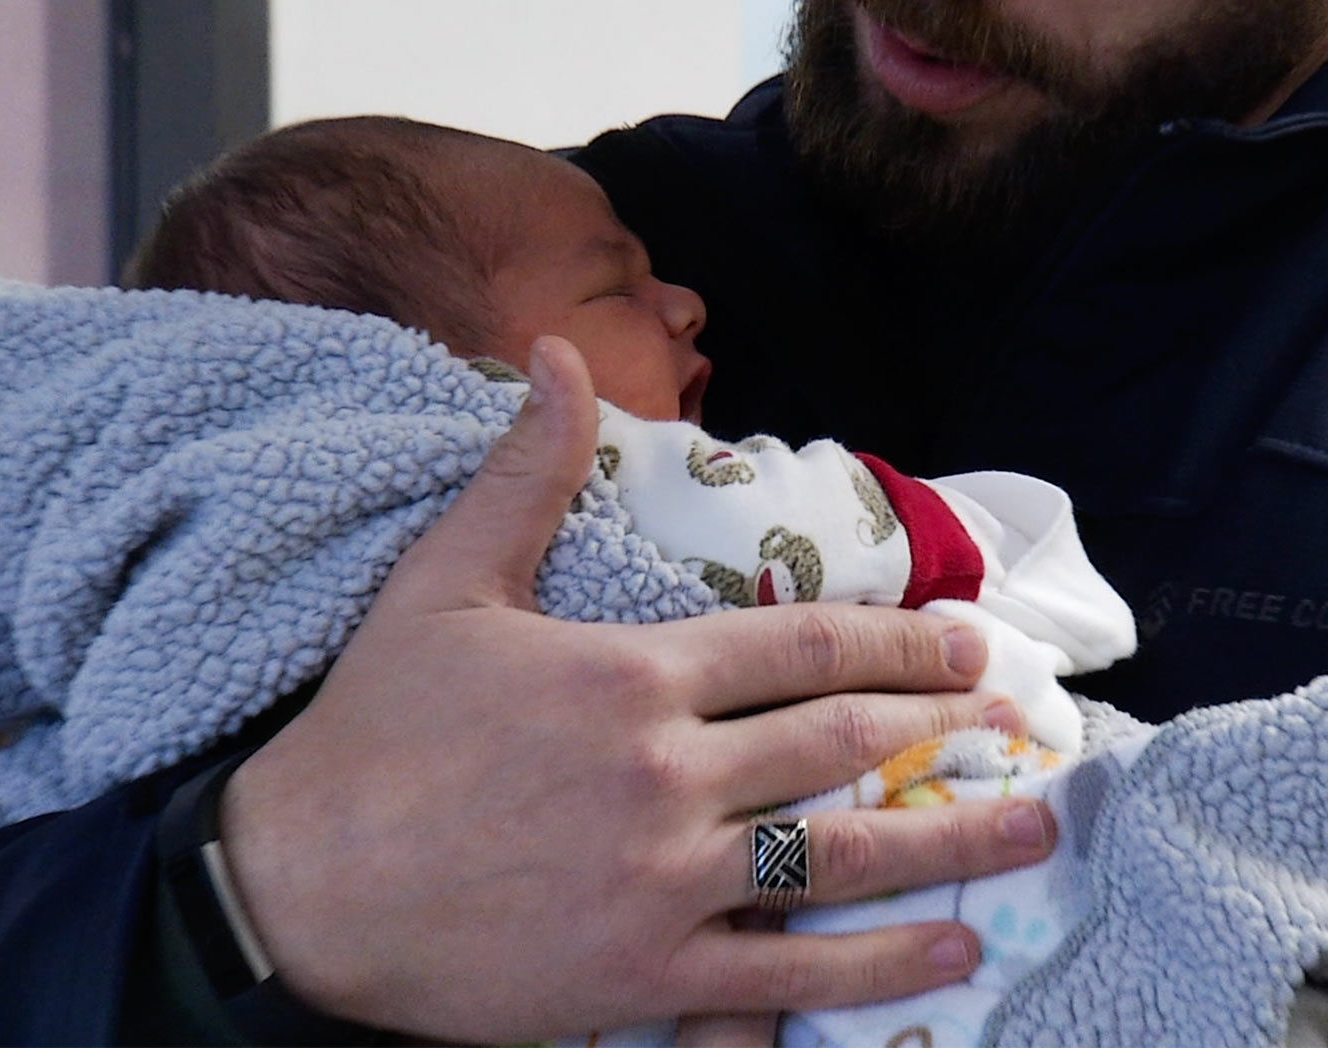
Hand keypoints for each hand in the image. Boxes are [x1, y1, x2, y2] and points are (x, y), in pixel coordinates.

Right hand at [219, 337, 1056, 1042]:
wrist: (294, 889)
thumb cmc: (369, 735)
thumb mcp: (442, 584)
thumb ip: (524, 474)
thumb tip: (558, 354)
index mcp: (634, 674)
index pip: (806, 644)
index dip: (905, 639)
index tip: (968, 644)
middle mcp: (669, 772)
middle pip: (843, 739)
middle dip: (943, 724)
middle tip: (1014, 721)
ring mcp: (666, 878)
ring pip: (842, 852)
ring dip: (953, 838)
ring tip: (1033, 826)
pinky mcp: (648, 973)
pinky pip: (788, 972)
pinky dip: (877, 966)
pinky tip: (948, 952)